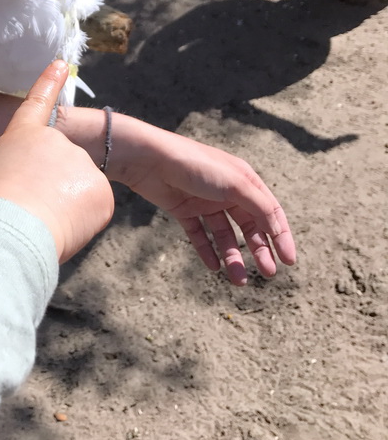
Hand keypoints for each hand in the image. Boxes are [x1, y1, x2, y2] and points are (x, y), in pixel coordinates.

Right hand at [0, 61, 113, 262]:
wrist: (11, 226)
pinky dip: (82, 224)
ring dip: (67, 210)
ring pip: (79, 193)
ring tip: (42, 220)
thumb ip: (26, 174)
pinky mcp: (101, 189)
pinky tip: (62, 227)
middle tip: (30, 209)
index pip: (38, 103)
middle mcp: (56, 140)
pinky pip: (94, 210)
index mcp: (22, 135)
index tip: (61, 64)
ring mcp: (81, 161)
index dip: (49, 82)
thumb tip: (46, 189)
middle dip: (54, 191)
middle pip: (63, 169)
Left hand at [112, 117, 294, 285]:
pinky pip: (199, 235)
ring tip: (239, 280)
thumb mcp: (236, 184)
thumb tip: (277, 229)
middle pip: (249, 226)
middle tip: (267, 274)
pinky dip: (207, 252)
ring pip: (225, 235)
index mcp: (245, 180)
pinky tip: (214, 268)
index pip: (270, 212)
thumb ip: (259, 206)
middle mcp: (227, 191)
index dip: (281, 236)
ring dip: (233, 258)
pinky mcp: (183, 210)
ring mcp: (204, 201)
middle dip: (260, 250)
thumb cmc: (196, 165)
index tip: (289, 261)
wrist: (150, 159)